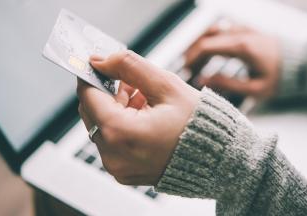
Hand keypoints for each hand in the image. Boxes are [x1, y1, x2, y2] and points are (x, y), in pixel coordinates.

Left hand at [77, 51, 199, 185]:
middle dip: (110, 93)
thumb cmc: (199, 125)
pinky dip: (123, 127)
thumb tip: (101, 60)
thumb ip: (129, 66)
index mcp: (120, 133)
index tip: (102, 65)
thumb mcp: (166, 86)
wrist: (218, 159)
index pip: (87, 95)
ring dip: (118, 109)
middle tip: (135, 84)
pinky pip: (112, 143)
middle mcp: (113, 155)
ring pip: (102, 126)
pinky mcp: (124, 172)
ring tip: (148, 103)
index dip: (93, 75)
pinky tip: (147, 119)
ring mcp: (118, 168)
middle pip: (92, 111)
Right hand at [185, 23, 280, 98]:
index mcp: (241, 47)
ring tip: (194, 61)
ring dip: (200, 44)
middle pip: (205, 37)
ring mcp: (243, 29)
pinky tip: (209, 53)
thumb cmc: (280, 79)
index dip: (191, 58)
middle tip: (186, 69)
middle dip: (192, 53)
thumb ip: (227, 84)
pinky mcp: (246, 30)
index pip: (206, 47)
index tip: (185, 71)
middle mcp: (240, 33)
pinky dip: (211, 39)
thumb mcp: (255, 89)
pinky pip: (222, 30)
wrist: (300, 64)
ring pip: (212, 31)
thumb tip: (202, 80)